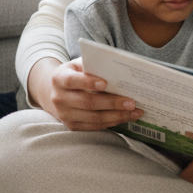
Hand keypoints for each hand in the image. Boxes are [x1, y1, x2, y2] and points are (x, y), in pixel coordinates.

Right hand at [27, 57, 143, 131]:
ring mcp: (65, 115)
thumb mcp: (80, 65)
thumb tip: (118, 69)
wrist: (57, 92)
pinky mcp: (72, 126)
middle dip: (112, 103)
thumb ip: (94, 65)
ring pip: (93, 118)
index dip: (89, 82)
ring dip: (117, 116)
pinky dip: (112, 122)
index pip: (73, 81)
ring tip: (135, 112)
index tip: (106, 83)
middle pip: (87, 102)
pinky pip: (95, 126)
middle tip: (131, 102)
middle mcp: (59, 98)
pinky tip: (126, 117)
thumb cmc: (76, 74)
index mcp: (60, 78)